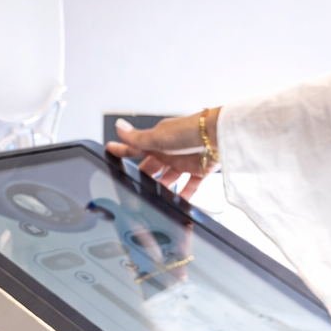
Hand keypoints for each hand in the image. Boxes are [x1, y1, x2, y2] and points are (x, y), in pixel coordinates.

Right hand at [105, 110, 221, 201]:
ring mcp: (184, 161)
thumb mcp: (158, 137)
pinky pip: (189, 187)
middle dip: (144, 177)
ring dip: (163, 188)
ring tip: (155, 199)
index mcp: (158, 140)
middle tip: (135, 187)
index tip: (111, 151)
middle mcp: (170, 150)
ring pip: (169, 179)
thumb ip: (137, 138)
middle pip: (152, 167)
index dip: (123, 150)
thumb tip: (118, 127)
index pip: (136, 147)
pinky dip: (184, 196)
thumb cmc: (189, 131)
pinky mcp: (199, 170)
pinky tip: (178, 204)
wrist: (219, 135)